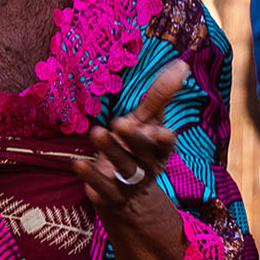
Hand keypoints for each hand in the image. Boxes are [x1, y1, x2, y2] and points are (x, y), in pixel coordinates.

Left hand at [74, 60, 186, 221]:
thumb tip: (182, 64)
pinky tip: (77, 162)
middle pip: (142, 153)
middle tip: (120, 123)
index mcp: (158, 149)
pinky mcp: (110, 195)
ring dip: (110, 150)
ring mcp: (129, 183)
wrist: (126, 195)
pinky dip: (90, 175)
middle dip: (133, 139)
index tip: (163, 131)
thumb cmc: (136, 148)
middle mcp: (147, 166)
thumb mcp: (148, 123)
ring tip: (97, 133)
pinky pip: (100, 185)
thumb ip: (160, 96)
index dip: (164, 140)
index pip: (165, 145)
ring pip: (122, 167)